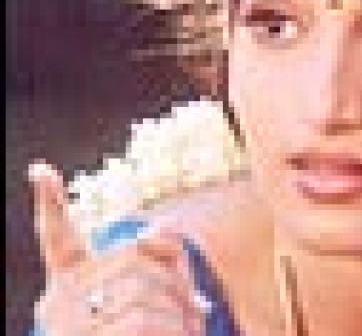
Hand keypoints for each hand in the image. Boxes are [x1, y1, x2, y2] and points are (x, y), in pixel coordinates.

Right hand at [30, 161, 206, 335]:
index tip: (41, 171)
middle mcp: (61, 303)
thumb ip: (161, 265)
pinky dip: (176, 333)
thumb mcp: (159, 307)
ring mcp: (70, 326)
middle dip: (174, 284)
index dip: (50, 206)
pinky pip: (141, 325)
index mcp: (72, 287)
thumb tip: (161, 227)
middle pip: (132, 261)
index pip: (59, 240)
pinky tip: (183, 335)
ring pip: (146, 300)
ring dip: (180, 320)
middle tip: (193, 311)